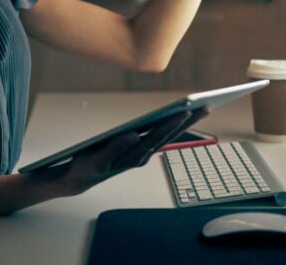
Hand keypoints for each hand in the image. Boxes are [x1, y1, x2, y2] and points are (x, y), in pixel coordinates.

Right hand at [58, 107, 208, 195]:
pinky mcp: (136, 149)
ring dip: (183, 122)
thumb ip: (115, 149)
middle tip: (205, 107)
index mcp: (134, 155)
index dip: (173, 123)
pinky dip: (171, 125)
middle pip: (168, 135)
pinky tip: (180, 118)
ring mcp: (140, 152)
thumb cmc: (88, 167)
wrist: (80, 178)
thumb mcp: (97, 160)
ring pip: (166, 135)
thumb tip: (134, 136)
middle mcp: (141, 154)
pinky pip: (158, 135)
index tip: (186, 111)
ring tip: (199, 109)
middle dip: (187, 120)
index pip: (158, 136)